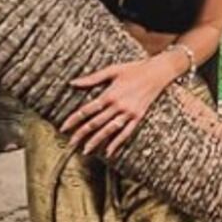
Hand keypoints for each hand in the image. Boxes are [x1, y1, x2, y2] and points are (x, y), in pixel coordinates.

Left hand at [61, 56, 177, 157]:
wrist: (158, 72)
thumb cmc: (134, 69)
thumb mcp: (112, 70)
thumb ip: (92, 78)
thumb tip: (73, 82)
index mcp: (110, 94)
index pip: (87, 110)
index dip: (74, 119)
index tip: (64, 127)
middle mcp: (118, 105)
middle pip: (96, 122)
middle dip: (81, 133)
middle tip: (70, 143)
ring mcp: (129, 113)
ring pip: (109, 130)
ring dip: (97, 141)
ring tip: (85, 150)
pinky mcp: (138, 117)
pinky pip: (126, 132)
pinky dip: (117, 142)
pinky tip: (109, 152)